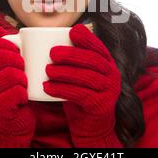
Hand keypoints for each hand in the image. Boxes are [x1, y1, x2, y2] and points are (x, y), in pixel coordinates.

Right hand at [0, 26, 35, 146]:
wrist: (13, 122)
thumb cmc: (10, 89)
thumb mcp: (4, 67)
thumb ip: (0, 48)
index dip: (9, 45)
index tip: (18, 52)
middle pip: (2, 57)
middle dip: (19, 61)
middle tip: (22, 70)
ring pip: (12, 74)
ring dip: (23, 79)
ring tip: (22, 85)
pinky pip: (17, 92)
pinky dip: (24, 94)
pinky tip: (21, 99)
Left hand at [43, 24, 121, 146]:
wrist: (91, 126)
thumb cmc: (80, 94)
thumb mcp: (79, 75)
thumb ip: (72, 60)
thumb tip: (45, 41)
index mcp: (107, 63)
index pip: (98, 47)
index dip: (87, 38)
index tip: (72, 31)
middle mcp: (112, 75)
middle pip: (93, 60)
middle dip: (72, 54)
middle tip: (52, 53)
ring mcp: (109, 91)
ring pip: (87, 77)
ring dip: (65, 72)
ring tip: (48, 70)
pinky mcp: (101, 106)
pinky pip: (81, 94)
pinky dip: (62, 89)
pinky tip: (48, 87)